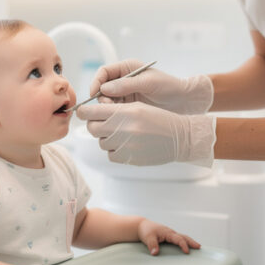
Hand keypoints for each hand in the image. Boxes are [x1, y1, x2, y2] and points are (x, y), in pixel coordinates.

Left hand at [76, 102, 215, 166]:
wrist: (179, 137)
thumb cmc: (159, 118)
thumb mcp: (137, 106)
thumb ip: (114, 109)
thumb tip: (91, 113)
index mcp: (124, 111)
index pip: (90, 112)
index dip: (84, 112)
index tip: (85, 112)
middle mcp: (122, 128)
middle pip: (92, 128)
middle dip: (95, 125)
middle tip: (104, 123)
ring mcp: (125, 145)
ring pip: (101, 142)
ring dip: (107, 138)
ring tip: (123, 134)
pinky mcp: (129, 158)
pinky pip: (111, 155)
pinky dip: (115, 150)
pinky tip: (128, 144)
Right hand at [91, 59, 212, 114]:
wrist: (184, 102)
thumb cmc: (170, 87)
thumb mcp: (149, 83)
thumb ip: (127, 84)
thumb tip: (105, 88)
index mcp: (128, 68)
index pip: (104, 72)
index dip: (96, 82)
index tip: (94, 93)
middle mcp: (124, 80)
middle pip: (102, 87)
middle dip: (100, 97)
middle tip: (107, 106)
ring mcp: (125, 94)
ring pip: (106, 100)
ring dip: (107, 107)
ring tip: (115, 113)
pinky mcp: (128, 106)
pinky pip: (115, 109)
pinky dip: (113, 114)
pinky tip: (118, 119)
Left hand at [137, 220, 201, 254]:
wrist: (141, 226)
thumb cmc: (145, 230)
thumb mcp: (148, 238)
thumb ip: (152, 245)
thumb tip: (155, 253)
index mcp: (168, 232)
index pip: (178, 239)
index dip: (183, 245)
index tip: (187, 252)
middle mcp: (170, 233)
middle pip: (184, 237)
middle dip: (191, 242)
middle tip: (199, 247)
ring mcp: (170, 234)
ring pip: (182, 237)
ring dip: (189, 241)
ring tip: (196, 246)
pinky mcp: (168, 236)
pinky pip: (178, 239)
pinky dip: (183, 242)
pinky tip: (185, 246)